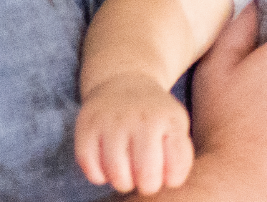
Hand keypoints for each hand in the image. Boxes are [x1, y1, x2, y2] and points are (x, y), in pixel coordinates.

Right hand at [74, 75, 190, 193]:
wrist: (122, 82)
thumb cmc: (154, 115)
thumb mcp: (176, 126)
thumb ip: (180, 156)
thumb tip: (170, 181)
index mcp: (168, 120)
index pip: (175, 170)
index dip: (171, 180)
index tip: (167, 172)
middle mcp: (140, 118)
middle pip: (146, 175)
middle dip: (147, 186)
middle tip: (145, 177)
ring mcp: (111, 121)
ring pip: (116, 175)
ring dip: (123, 182)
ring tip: (127, 173)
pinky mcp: (86, 126)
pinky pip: (90, 168)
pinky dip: (99, 176)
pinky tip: (107, 166)